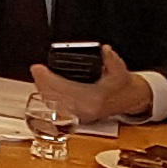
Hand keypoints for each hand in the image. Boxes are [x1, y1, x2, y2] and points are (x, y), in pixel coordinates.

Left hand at [30, 59, 150, 124]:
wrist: (130, 100)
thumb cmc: (123, 85)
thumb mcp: (120, 70)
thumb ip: (112, 59)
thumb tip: (105, 50)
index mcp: (93, 98)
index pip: (62, 88)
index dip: (47, 78)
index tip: (38, 68)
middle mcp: (84, 109)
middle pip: (53, 97)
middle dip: (41, 82)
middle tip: (36, 70)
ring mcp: (80, 116)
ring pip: (53, 104)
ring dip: (43, 90)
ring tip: (39, 77)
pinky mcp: (78, 117)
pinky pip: (57, 109)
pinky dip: (49, 98)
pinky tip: (45, 89)